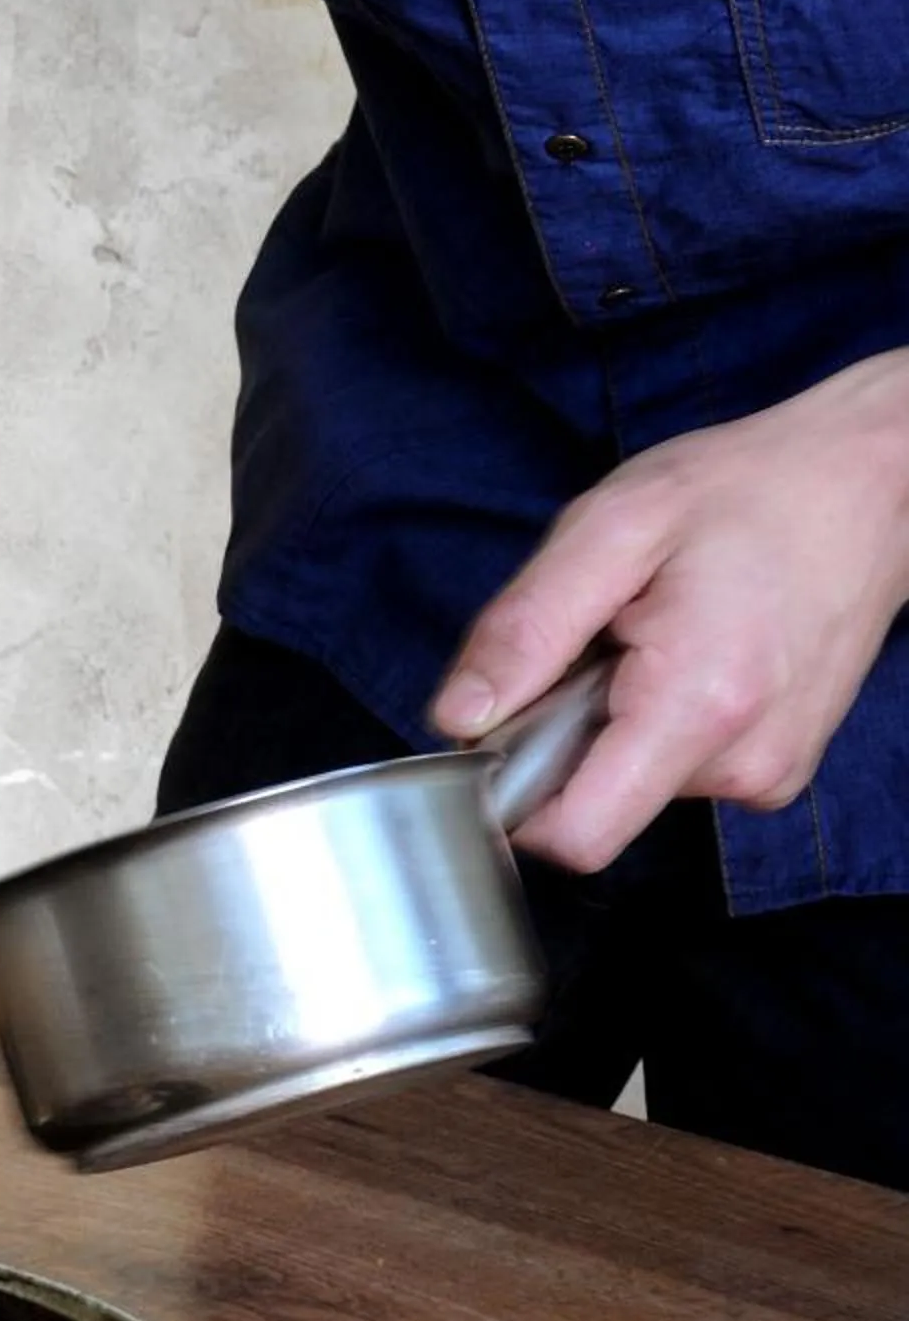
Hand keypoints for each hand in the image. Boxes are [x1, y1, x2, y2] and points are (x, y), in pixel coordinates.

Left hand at [429, 352, 908, 871]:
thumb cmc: (743, 491)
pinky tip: (686, 649)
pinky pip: (677, 767)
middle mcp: (744, 763)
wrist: (864, 484)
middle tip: (603, 636)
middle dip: (567, 731)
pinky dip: (657, 717)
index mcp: (697, 707)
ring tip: (654, 630)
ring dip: (615, 717)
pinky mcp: (777, 767)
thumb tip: (457, 718)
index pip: (576, 836)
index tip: (504, 723)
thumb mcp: (609, 529)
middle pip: (595, 804)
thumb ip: (525, 629)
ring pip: (634, 784)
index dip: (513, 795)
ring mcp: (769, 774)